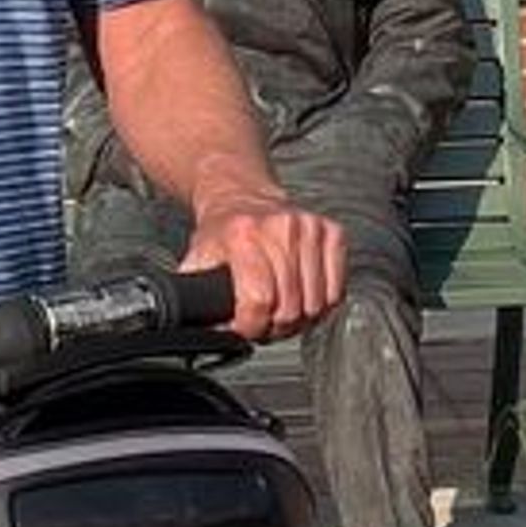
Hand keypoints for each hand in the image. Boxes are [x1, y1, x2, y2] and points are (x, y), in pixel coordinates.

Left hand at [184, 191, 344, 343]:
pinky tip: (302, 299)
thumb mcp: (197, 258)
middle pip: (288, 308)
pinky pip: (337, 291)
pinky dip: (321, 305)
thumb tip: (188, 322)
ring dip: (298, 320)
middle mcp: (280, 228)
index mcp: (244, 234)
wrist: (245, 196)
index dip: (250, 327)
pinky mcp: (332, 233)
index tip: (244, 329)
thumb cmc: (224, 230)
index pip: (258, 300)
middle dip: (273, 327)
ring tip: (281, 312)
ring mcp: (310, 229)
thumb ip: (191, 292)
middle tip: (262, 323)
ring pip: (315, 305)